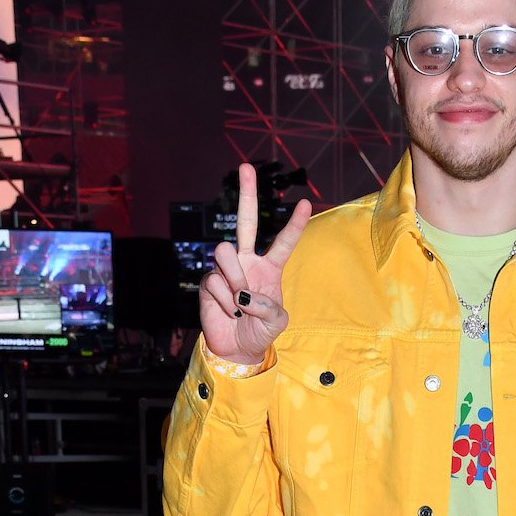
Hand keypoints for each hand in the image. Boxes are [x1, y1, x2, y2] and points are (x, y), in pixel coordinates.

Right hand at [199, 162, 312, 362]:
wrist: (236, 348)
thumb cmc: (259, 332)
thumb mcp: (277, 322)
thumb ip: (270, 307)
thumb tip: (245, 293)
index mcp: (270, 268)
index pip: (283, 242)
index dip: (295, 224)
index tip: (307, 203)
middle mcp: (247, 261)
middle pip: (245, 221)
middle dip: (246, 193)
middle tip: (245, 166)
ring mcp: (226, 268)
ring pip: (225, 252)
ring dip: (235, 278)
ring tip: (239, 301)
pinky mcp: (208, 281)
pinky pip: (215, 280)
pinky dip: (225, 300)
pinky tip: (228, 311)